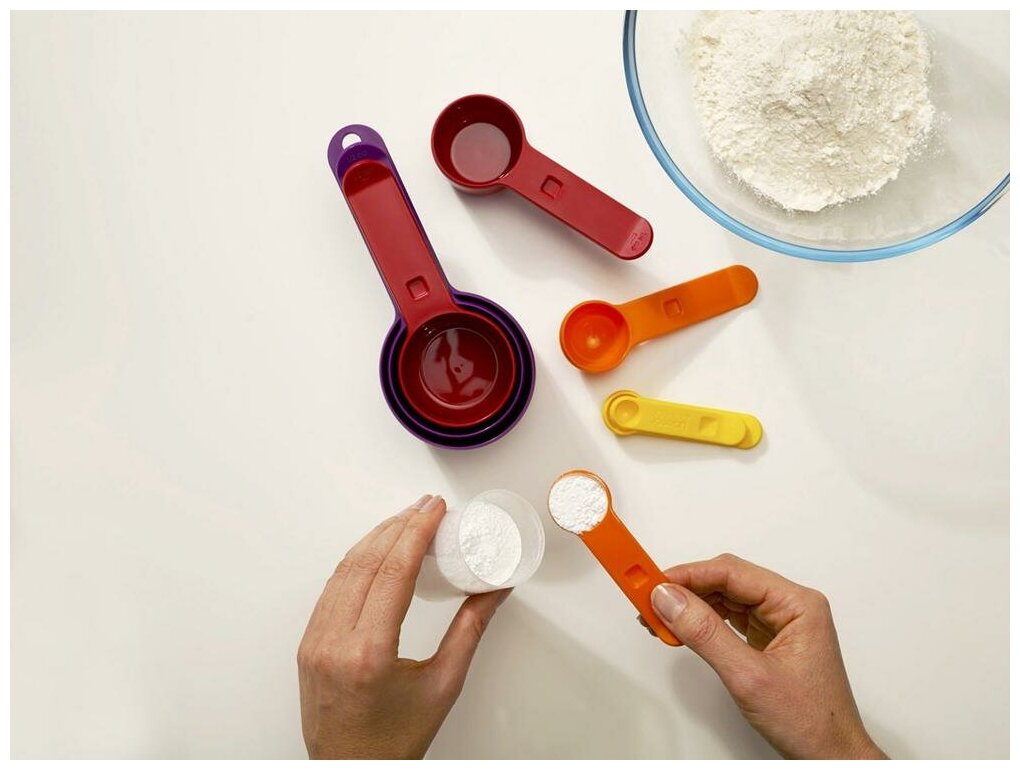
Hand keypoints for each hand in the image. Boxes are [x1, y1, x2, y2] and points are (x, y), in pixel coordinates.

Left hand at [297, 494, 510, 758]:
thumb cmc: (393, 742)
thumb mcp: (443, 685)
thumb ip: (470, 630)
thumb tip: (494, 590)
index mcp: (369, 653)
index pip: (393, 572)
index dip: (415, 532)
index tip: (433, 510)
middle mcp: (334, 643)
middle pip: (367, 563)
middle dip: (398, 526)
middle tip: (425, 507)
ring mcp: (315, 642)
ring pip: (344, 570)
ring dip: (375, 538)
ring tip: (403, 520)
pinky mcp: (308, 644)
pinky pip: (331, 589)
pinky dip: (355, 561)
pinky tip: (373, 550)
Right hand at [646, 553, 885, 759]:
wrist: (832, 757)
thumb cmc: (812, 722)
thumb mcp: (749, 676)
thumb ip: (706, 634)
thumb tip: (670, 600)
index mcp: (797, 604)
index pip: (732, 573)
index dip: (689, 575)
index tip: (654, 582)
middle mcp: (789, 606)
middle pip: (726, 581)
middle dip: (685, 589)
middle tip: (648, 597)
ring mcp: (779, 622)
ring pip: (724, 598)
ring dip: (690, 605)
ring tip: (658, 615)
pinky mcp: (769, 638)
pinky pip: (728, 618)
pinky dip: (701, 621)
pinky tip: (680, 628)